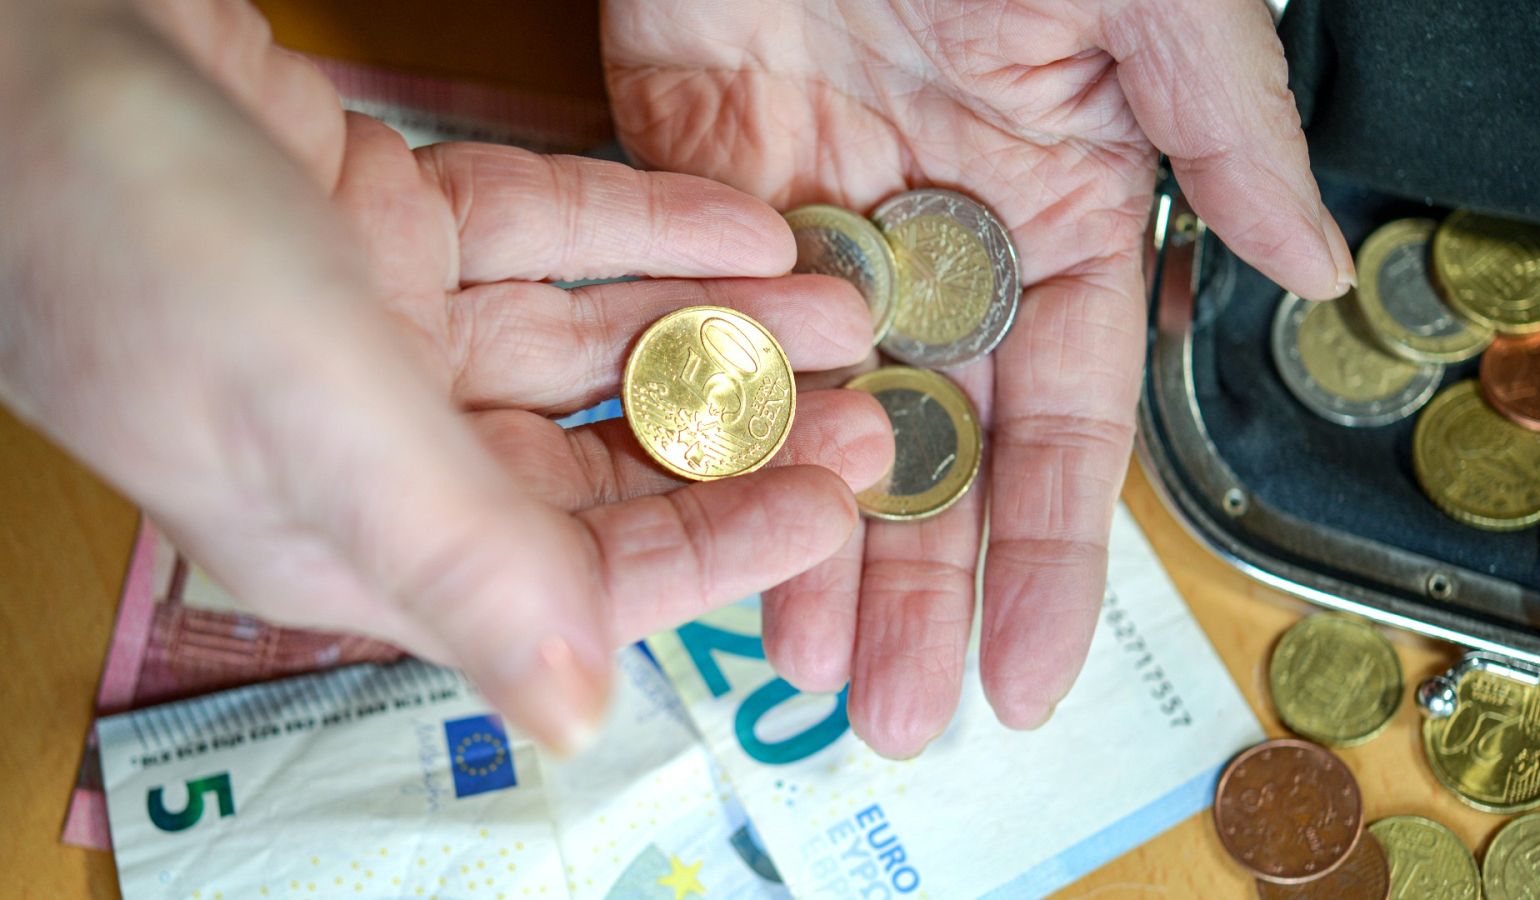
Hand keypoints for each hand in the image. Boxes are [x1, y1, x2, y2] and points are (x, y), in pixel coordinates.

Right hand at [0, 0, 890, 751]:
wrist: (18, 49)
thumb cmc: (124, 236)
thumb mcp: (314, 415)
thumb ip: (457, 559)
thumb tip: (577, 716)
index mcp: (355, 537)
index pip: (577, 579)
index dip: (719, 546)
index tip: (837, 500)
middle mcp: (379, 446)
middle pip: (600, 460)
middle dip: (735, 430)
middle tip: (862, 394)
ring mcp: (386, 329)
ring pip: (590, 341)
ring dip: (711, 322)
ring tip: (835, 300)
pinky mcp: (389, 223)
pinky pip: (546, 234)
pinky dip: (640, 228)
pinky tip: (741, 223)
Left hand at [605, 0, 1354, 755]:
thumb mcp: (1148, 5)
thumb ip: (1220, 139)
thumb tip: (1322, 271)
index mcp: (1059, 205)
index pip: (1063, 415)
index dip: (1051, 551)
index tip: (1033, 673)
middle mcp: (940, 233)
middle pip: (930, 442)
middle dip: (917, 583)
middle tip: (897, 713)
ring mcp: (817, 212)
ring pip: (810, 407)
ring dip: (802, 533)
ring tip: (796, 667)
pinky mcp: (700, 177)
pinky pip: (703, 317)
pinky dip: (701, 417)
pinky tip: (696, 519)